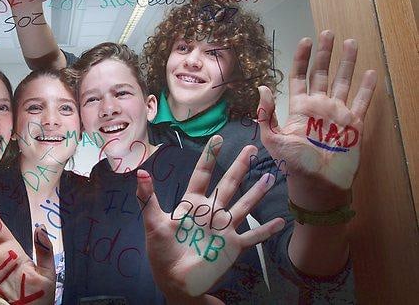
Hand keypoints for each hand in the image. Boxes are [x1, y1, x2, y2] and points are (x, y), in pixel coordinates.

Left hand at [135, 136, 284, 301]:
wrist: (175, 281)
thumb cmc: (162, 253)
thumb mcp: (153, 223)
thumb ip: (147, 198)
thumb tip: (139, 172)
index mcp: (192, 204)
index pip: (202, 175)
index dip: (209, 157)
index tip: (217, 139)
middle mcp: (211, 212)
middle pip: (228, 184)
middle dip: (239, 166)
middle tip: (252, 148)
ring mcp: (223, 229)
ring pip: (244, 206)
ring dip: (257, 192)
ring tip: (270, 176)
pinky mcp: (232, 247)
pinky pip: (252, 237)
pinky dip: (266, 230)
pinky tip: (281, 222)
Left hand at [257, 31, 375, 207]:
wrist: (317, 185)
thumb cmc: (293, 165)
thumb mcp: (273, 139)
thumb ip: (267, 114)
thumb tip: (262, 87)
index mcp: (298, 108)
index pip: (299, 77)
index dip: (301, 59)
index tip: (305, 40)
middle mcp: (318, 106)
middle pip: (322, 74)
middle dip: (325, 54)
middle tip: (329, 33)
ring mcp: (336, 113)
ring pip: (343, 82)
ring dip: (347, 63)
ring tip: (351, 42)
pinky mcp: (353, 124)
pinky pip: (361, 101)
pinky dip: (366, 87)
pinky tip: (369, 72)